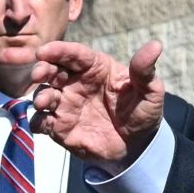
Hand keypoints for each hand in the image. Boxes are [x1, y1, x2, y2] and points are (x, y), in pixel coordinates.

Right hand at [30, 38, 166, 171]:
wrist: (137, 146)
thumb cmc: (142, 112)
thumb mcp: (149, 92)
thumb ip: (145, 71)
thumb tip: (156, 45)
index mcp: (96, 67)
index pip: (74, 54)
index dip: (58, 50)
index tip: (44, 51)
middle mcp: (76, 83)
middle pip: (53, 70)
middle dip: (42, 69)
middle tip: (39, 74)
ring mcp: (67, 105)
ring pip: (44, 95)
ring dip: (40, 96)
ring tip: (45, 101)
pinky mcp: (61, 127)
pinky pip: (42, 122)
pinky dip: (37, 121)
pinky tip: (43, 123)